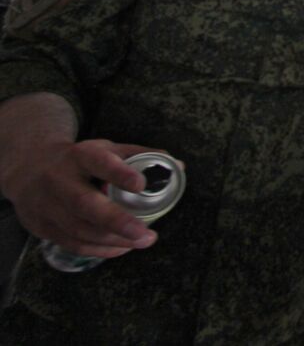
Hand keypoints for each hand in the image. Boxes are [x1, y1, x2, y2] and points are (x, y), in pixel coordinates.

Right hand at [4, 139, 167, 257]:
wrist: (29, 169)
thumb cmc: (79, 160)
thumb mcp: (105, 149)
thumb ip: (140, 157)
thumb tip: (178, 167)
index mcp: (79, 156)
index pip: (98, 162)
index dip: (119, 173)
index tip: (142, 184)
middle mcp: (58, 180)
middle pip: (84, 204)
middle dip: (117, 221)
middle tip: (146, 234)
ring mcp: (46, 205)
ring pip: (79, 229)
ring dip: (113, 240)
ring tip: (142, 241)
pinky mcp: (42, 226)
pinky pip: (72, 243)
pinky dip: (99, 249)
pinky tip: (122, 248)